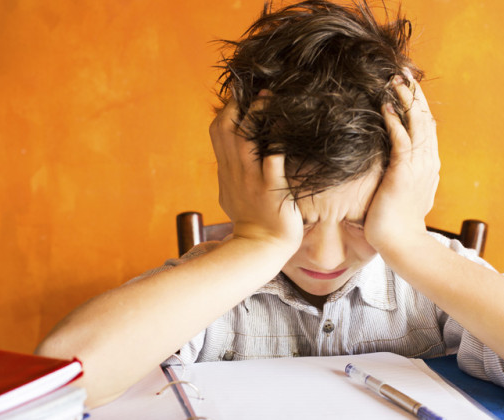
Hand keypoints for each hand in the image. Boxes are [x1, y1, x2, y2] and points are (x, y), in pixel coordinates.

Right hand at [209, 93, 303, 254]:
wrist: (260, 247)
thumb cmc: (250, 221)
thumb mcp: (230, 194)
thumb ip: (229, 174)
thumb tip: (228, 157)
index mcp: (226, 171)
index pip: (218, 132)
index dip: (226, 110)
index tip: (239, 94)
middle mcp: (235, 172)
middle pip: (226, 130)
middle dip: (237, 105)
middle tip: (254, 87)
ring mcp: (252, 180)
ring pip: (245, 140)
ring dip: (255, 115)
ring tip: (269, 96)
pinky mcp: (271, 189)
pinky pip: (273, 160)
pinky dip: (277, 142)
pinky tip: (285, 126)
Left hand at [364, 72, 440, 250]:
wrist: (401, 243)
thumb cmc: (397, 223)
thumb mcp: (406, 194)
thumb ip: (405, 178)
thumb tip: (397, 171)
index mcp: (429, 166)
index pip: (426, 129)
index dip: (419, 107)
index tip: (409, 89)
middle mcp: (428, 162)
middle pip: (424, 119)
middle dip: (415, 95)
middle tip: (404, 73)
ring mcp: (419, 165)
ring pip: (416, 124)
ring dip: (405, 100)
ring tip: (396, 80)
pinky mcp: (404, 170)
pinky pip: (400, 138)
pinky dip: (394, 119)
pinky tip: (386, 105)